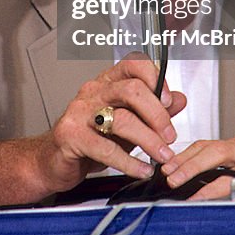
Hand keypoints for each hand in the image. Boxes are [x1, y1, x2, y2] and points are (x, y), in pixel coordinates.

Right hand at [0, 55, 185, 205]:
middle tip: (170, 136)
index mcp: (107, 82)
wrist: (54, 161)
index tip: (170, 101)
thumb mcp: (127, 122)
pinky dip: (129, 162)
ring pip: (122, 119)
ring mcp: (80, 112)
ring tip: (162, 156)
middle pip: (132, 90)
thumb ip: (154, 110)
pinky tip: (141, 170)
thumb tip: (180, 99)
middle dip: (157, 114)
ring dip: (148, 141)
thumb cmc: (91, 138)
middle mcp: (93, 92)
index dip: (155, 79)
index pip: (133, 65)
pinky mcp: (71, 136)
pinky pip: (106, 148)